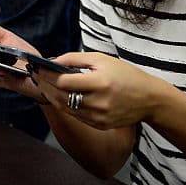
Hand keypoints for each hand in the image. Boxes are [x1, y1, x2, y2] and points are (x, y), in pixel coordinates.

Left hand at [30, 51, 166, 129]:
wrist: (150, 99)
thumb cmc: (125, 75)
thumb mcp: (102, 60)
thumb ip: (75, 59)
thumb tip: (53, 61)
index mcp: (101, 83)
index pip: (64, 82)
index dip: (47, 75)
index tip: (38, 67)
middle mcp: (99, 103)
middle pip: (61, 96)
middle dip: (44, 85)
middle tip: (35, 75)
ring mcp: (99, 117)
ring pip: (65, 107)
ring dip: (50, 95)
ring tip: (42, 84)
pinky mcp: (100, 125)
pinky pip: (75, 115)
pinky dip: (63, 105)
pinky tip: (56, 95)